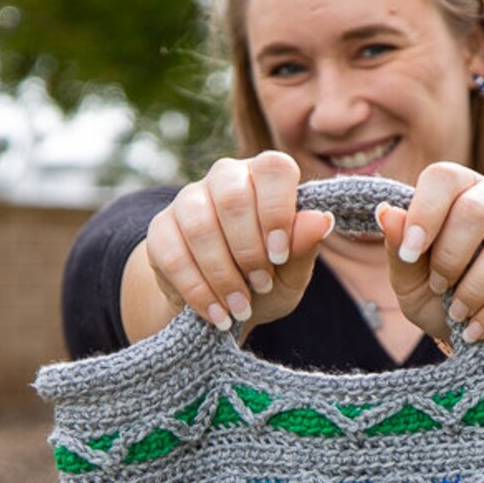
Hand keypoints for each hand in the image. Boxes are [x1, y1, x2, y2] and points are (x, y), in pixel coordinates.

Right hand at [145, 151, 333, 330]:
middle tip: (261, 286)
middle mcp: (226, 179)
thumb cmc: (265, 282)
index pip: (274, 169)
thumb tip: (322, 220)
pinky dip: (198, 290)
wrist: (223, 307)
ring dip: (223, 274)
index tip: (280, 254)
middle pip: (232, 197)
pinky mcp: (161, 230)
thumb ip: (304, 248)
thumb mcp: (292, 274)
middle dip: (249, 250)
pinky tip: (217, 313)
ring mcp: (189, 200)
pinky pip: (173, 255)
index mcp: (265, 178)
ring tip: (240, 307)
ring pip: (200, 227)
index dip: (277, 211)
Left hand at [375, 162, 483, 343]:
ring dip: (472, 289)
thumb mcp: (408, 277)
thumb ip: (397, 246)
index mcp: (460, 191)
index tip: (408, 254)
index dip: (423, 214)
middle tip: (437, 286)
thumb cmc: (439, 294)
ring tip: (457, 312)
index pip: (444, 177)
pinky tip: (475, 328)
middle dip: (449, 257)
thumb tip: (386, 213)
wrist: (476, 334)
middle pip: (477, 210)